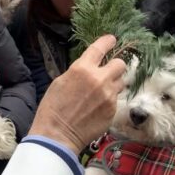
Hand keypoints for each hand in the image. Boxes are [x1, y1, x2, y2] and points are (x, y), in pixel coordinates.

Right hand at [29, 35, 125, 154]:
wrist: (57, 134)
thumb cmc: (53, 108)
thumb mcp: (60, 82)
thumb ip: (78, 72)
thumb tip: (88, 69)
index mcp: (82, 69)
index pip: (100, 48)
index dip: (107, 41)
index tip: (111, 39)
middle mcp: (99, 79)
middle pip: (120, 64)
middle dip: (115, 65)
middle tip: (108, 72)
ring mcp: (109, 96)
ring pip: (121, 82)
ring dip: (114, 83)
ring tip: (102, 92)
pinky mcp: (113, 110)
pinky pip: (116, 99)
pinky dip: (109, 100)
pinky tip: (98, 107)